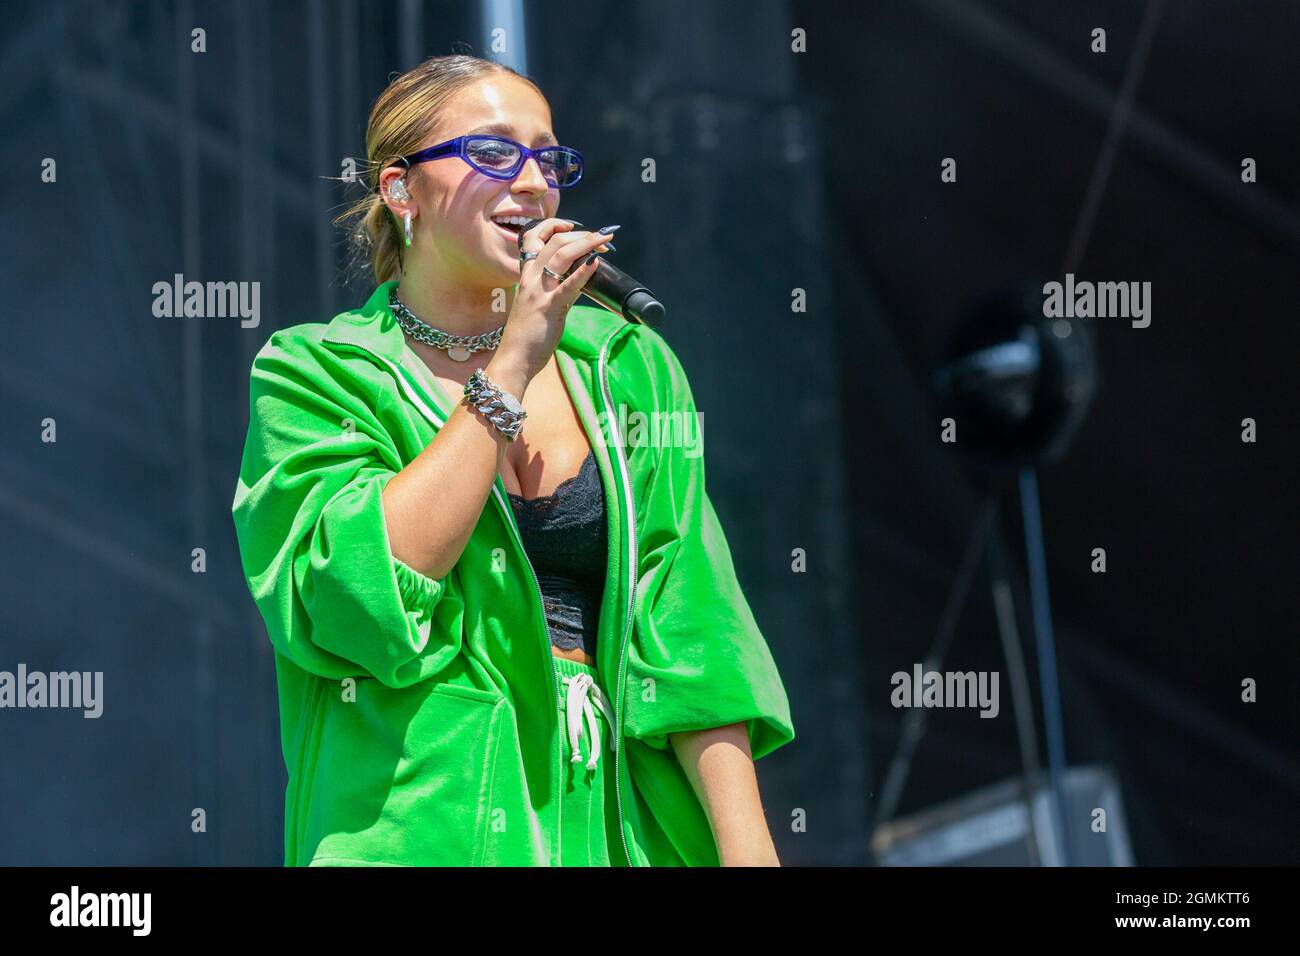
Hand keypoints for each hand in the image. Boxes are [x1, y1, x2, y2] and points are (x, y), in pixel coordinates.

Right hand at [491, 218, 613, 387]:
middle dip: (581, 235)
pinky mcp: (549, 308)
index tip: (573, 226)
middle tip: (602, 237)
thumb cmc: (528, 337)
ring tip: (604, 241)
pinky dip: (583, 271)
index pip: (534, 238)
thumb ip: (558, 290)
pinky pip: (568, 285)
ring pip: (561, 255)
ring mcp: (539, 292)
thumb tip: (579, 279)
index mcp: (527, 276)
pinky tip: (596, 262)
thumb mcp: (541, 306)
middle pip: (555, 242)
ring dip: (586, 244)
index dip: (554, 226)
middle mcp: (531, 279)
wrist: (514, 359)